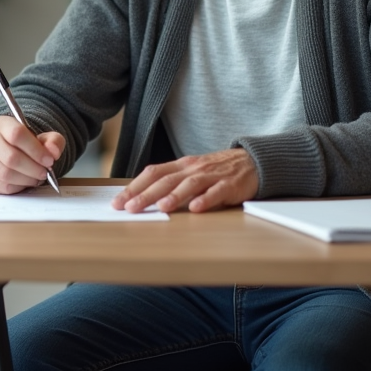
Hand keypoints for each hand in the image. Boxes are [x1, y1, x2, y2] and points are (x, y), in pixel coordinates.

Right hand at [0, 115, 64, 194]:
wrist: (10, 151)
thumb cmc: (26, 145)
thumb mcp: (44, 138)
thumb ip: (53, 142)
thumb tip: (53, 152)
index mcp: (2, 124)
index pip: (17, 134)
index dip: (36, 150)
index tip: (49, 160)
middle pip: (11, 158)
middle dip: (33, 169)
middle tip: (44, 173)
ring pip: (5, 174)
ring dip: (26, 180)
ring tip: (35, 178)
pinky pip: (0, 186)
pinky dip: (16, 188)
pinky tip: (23, 182)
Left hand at [111, 148, 257, 212]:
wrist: (252, 161)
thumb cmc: (216, 171)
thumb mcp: (191, 172)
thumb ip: (171, 182)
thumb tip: (142, 197)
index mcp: (181, 165)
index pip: (152, 173)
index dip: (134, 187)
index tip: (118, 202)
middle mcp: (193, 168)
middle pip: (166, 180)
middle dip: (146, 194)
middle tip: (129, 208)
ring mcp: (212, 175)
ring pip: (189, 184)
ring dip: (174, 196)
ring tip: (161, 207)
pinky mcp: (230, 185)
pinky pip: (216, 192)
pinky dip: (206, 200)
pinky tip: (196, 209)